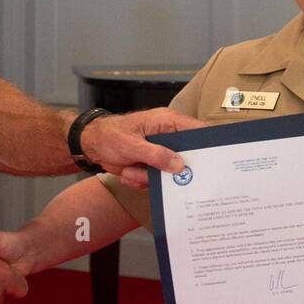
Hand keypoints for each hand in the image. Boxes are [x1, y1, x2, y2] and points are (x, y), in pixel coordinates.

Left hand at [80, 107, 205, 188]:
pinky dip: (140, 180)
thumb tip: (179, 165)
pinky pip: (155, 181)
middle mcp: (167, 137)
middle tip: (155, 173)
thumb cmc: (109, 136)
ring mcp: (160, 153)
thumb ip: (156, 154)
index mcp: (167, 122)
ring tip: (130, 170)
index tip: (213, 161)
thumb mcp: (131, 145)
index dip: (208, 144)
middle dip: (169, 171)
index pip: (197, 130)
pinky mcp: (152, 166)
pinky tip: (127, 173)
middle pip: (185, 158)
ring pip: (168, 174)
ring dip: (148, 177)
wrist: (90, 145)